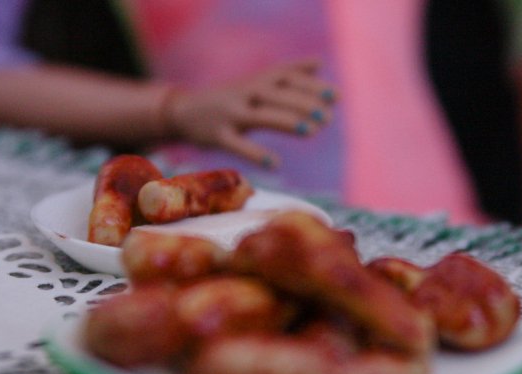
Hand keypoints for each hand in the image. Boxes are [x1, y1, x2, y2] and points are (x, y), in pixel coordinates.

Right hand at [163, 59, 336, 167]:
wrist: (184, 111)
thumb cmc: (230, 98)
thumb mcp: (256, 81)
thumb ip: (287, 73)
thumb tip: (320, 62)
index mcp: (257, 80)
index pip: (287, 78)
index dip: (312, 85)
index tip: (337, 97)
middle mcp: (245, 93)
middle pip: (277, 95)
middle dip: (303, 104)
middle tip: (328, 117)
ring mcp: (230, 113)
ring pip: (261, 116)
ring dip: (286, 122)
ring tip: (311, 131)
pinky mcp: (218, 135)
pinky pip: (238, 144)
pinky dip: (256, 153)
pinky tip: (276, 164)